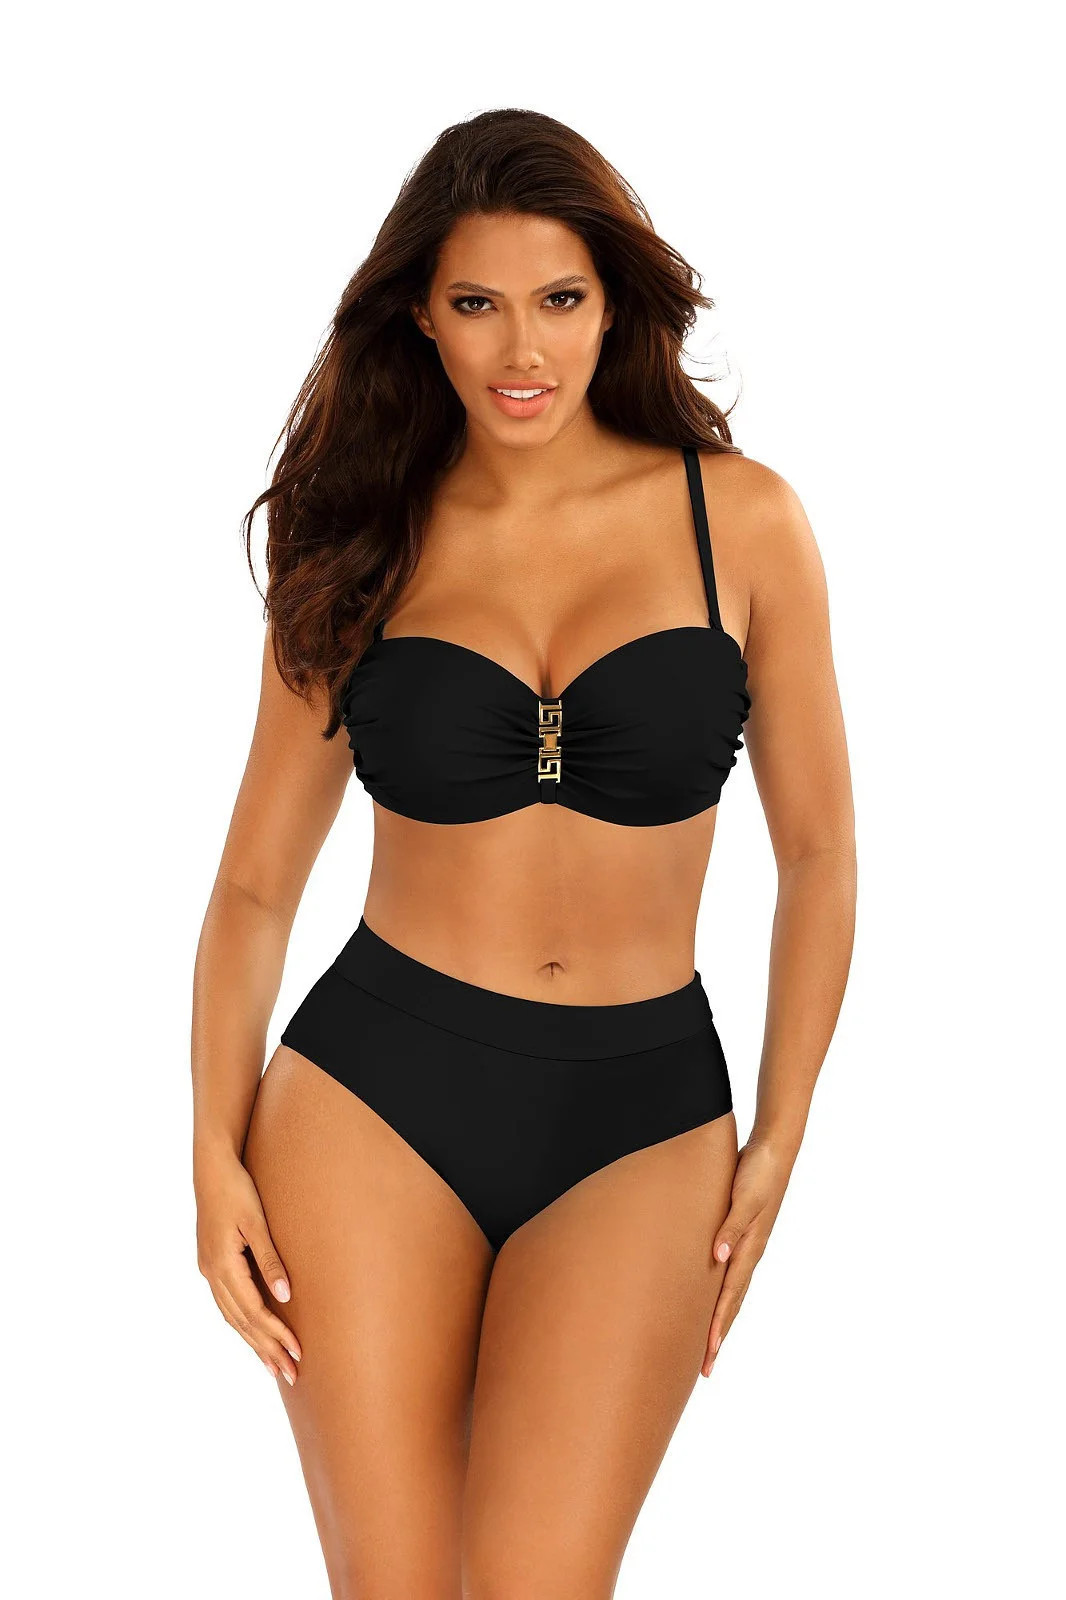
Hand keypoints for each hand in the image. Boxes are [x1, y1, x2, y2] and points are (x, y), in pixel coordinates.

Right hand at [195, 1149, 301, 1385]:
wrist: (211, 1168)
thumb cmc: (237, 1190)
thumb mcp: (256, 1221)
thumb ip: (269, 1258)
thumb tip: (284, 1296)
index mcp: (223, 1265)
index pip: (254, 1311)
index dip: (275, 1335)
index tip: (297, 1353)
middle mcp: (212, 1273)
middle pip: (242, 1322)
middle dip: (267, 1349)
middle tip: (291, 1375)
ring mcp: (208, 1270)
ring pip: (232, 1317)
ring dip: (254, 1342)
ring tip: (274, 1366)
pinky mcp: (211, 1264)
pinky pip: (227, 1305)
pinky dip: (242, 1324)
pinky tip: (253, 1334)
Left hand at [701, 1135, 794, 1376]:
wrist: (775, 1149)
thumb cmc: (759, 1172)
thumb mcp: (743, 1198)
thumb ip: (730, 1226)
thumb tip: (717, 1257)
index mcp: (749, 1248)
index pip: (729, 1296)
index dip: (718, 1325)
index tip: (708, 1353)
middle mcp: (749, 1252)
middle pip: (731, 1303)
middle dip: (718, 1335)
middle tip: (705, 1368)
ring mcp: (747, 1244)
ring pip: (731, 1291)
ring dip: (719, 1318)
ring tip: (708, 1343)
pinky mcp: (743, 1232)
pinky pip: (730, 1271)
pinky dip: (721, 1291)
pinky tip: (710, 1296)